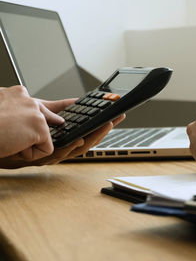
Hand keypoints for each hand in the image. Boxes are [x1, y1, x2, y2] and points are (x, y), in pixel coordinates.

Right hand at [0, 85, 67, 159]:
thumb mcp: (3, 114)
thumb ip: (22, 114)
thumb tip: (54, 120)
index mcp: (16, 94)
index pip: (41, 103)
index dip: (55, 110)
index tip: (65, 115)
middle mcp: (28, 99)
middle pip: (49, 120)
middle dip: (36, 133)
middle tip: (13, 131)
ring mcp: (36, 112)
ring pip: (43, 138)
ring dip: (25, 145)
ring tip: (6, 138)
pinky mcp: (40, 127)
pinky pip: (46, 150)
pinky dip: (29, 154)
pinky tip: (13, 145)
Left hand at [0, 114, 124, 168]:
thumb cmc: (13, 130)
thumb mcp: (39, 114)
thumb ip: (57, 109)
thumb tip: (76, 102)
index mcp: (61, 138)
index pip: (87, 131)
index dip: (103, 124)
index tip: (117, 115)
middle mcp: (59, 147)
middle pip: (88, 140)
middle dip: (104, 130)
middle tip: (117, 119)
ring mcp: (50, 154)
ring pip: (78, 149)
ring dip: (94, 138)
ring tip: (105, 126)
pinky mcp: (40, 158)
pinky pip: (59, 154)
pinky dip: (71, 148)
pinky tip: (80, 140)